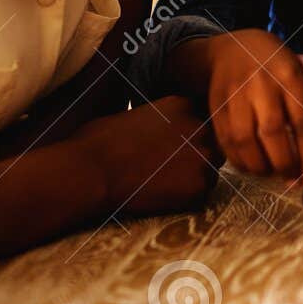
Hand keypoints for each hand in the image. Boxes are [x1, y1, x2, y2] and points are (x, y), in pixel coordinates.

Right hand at [70, 96, 222, 215]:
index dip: (189, 135)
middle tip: (168, 167)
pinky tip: (160, 196)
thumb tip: (166, 129)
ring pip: (210, 170)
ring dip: (193, 177)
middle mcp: (201, 127)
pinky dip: (185, 198)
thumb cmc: (99, 143)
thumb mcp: (136, 114)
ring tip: (161, 182)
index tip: (173, 146)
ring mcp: (203, 157)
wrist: (89, 172)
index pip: (203, 119)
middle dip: (197, 155)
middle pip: (213, 143)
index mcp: (184, 104)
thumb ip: (163, 119)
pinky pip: (201, 194)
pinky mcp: (199, 186)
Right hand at [179, 30, 302, 184]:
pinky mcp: (216, 106)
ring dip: (261, 167)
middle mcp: (261, 84)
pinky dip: (240, 162)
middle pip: (272, 133)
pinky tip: (253, 166)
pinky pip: (226, 142)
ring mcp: (235, 95)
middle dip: (284, 165)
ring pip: (245, 141)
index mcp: (290, 76)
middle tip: (292, 180)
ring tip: (272, 173)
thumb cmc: (276, 70)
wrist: (234, 48)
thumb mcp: (300, 81)